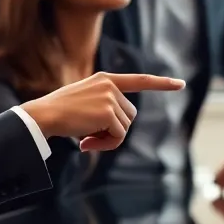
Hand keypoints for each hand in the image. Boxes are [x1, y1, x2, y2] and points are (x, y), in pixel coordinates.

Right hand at [21, 72, 184, 151]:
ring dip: (109, 138)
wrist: (42, 115)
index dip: (161, 84)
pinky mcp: (108, 112)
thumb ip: (105, 106)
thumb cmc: (59, 112)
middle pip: (130, 115)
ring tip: (86, 138)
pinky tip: (86, 143)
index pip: (139, 80)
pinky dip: (106, 144)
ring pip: (125, 127)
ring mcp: (110, 98)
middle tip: (91, 138)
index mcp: (105, 79)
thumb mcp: (84, 100)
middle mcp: (110, 85)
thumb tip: (119, 130)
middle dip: (115, 130)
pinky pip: (118, 136)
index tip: (180, 84)